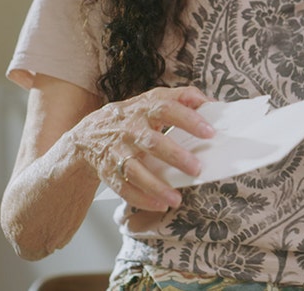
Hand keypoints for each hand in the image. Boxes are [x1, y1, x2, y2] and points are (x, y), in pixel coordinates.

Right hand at [69, 85, 212, 211]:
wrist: (89, 134)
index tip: (210, 132)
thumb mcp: (153, 100)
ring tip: (177, 199)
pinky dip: (141, 198)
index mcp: (145, 109)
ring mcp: (117, 151)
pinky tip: (160, 205)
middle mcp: (130, 129)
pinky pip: (123, 187)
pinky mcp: (108, 171)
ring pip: (135, 170)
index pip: (167, 108)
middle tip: (197, 168)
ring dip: (156, 186)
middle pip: (152, 142)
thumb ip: (183, 98)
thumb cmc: (133, 117)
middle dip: (175, 156)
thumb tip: (213, 104)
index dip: (188, 119)